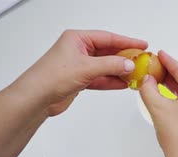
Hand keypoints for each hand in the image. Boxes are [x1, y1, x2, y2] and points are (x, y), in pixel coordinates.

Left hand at [14, 29, 146, 116]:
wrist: (36, 98)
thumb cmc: (51, 77)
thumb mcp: (86, 68)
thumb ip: (111, 65)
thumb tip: (129, 64)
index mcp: (77, 39)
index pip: (108, 37)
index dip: (127, 41)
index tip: (141, 45)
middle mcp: (78, 50)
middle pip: (108, 51)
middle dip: (125, 58)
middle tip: (141, 61)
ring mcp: (79, 65)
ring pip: (106, 66)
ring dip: (120, 71)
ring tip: (135, 74)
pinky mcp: (80, 79)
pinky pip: (101, 78)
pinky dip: (112, 81)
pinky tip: (123, 84)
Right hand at [139, 51, 177, 156]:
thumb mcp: (158, 107)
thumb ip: (149, 88)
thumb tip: (147, 79)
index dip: (168, 61)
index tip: (159, 54)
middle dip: (169, 72)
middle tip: (154, 65)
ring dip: (172, 83)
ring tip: (156, 77)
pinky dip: (176, 94)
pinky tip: (165, 92)